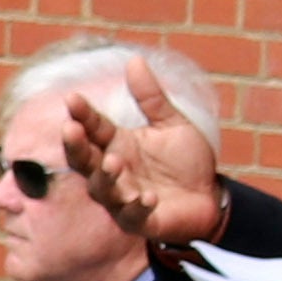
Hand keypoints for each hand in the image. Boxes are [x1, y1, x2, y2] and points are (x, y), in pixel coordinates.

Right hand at [54, 67, 224, 250]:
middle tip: (71, 129)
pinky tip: (148, 196)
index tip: (72, 98)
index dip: (81, 114)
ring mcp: (122, 197)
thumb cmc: (186, 161)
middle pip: (83, 160)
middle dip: (75, 146)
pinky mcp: (139, 221)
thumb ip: (152, 97)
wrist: (210, 197)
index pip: (92, 128)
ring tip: (114, 162)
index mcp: (117, 144)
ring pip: (102, 189)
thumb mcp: (173, 124)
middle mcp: (112, 170)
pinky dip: (138, 206)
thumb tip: (135, 59)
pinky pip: (132, 215)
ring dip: (105, 176)